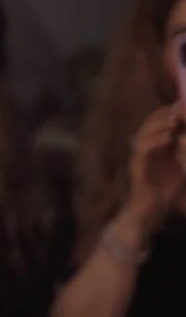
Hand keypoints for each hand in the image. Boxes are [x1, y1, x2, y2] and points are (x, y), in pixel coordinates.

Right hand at [117, 103, 185, 235]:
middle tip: (178, 110)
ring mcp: (139, 157)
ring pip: (143, 134)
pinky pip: (142, 149)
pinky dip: (154, 141)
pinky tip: (167, 139)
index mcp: (156, 147)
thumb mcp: (182, 167)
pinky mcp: (136, 167)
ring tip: (174, 123)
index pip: (158, 122)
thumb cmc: (168, 193)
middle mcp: (145, 149)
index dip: (168, 112)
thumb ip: (184, 152)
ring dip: (159, 126)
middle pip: (149, 124)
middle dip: (163, 115)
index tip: (182, 105)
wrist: (154, 211)